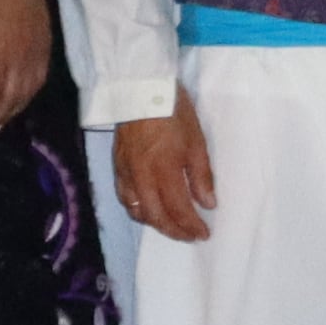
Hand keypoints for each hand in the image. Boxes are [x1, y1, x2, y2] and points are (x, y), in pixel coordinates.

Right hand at [114, 107, 217, 242]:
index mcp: (164, 170)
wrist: (140, 88)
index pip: (178, 209)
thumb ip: (201, 175)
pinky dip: (138, 210)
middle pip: (156, 216)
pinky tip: (148, 209)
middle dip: (174, 231)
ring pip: (137, 210)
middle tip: (190, 236)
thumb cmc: (173, 111)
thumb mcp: (196, 141)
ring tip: (172, 225)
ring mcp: (126, 172)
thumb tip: (208, 204)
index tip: (204, 234)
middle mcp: (142, 177)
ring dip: (156, 223)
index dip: (191, 226)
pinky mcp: (117, 166)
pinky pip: (124, 197)